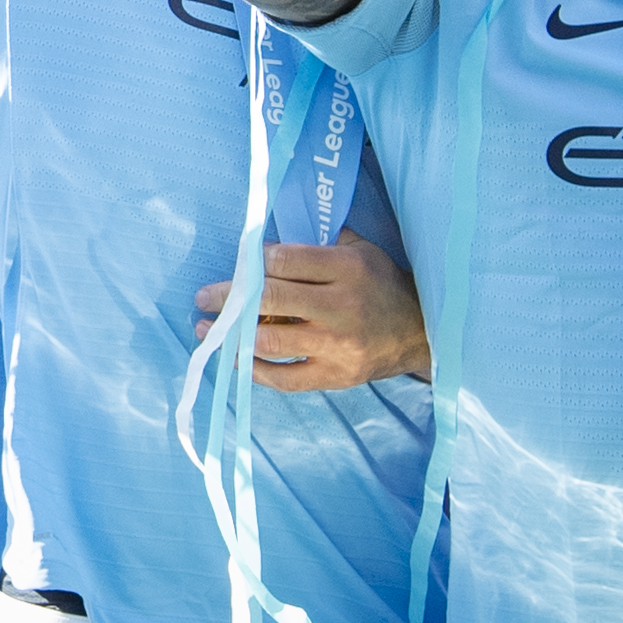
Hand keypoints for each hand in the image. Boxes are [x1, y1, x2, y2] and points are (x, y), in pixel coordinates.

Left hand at [196, 234, 432, 390]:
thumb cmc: (381, 284)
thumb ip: (318, 243)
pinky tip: (237, 359)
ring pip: (272, 341)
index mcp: (347, 268)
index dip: (253, 262)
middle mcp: (341, 307)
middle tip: (203, 297)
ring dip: (233, 336)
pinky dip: (256, 370)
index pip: (284, 261)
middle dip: (229, 297)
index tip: (235, 267)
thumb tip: (265, 245)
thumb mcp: (360, 250)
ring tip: (208, 330)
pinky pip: (286, 378)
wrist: (420, 332)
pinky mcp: (335, 376)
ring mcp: (337, 346)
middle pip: (271, 299)